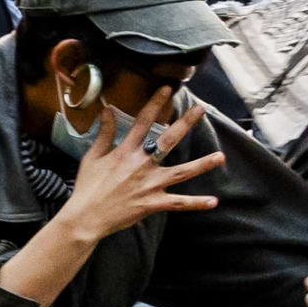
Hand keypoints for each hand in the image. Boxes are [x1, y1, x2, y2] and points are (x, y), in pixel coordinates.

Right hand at [59, 90, 223, 242]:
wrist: (86, 217)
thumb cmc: (88, 187)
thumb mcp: (92, 157)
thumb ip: (104, 133)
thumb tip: (106, 110)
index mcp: (125, 152)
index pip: (143, 122)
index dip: (155, 103)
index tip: (167, 89)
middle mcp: (141, 165)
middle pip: (168, 140)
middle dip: (186, 123)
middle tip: (201, 109)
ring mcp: (149, 184)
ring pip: (181, 172)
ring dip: (202, 164)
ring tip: (220, 156)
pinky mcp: (153, 203)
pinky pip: (178, 203)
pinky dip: (196, 203)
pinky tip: (213, 202)